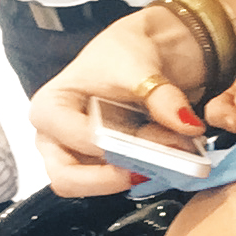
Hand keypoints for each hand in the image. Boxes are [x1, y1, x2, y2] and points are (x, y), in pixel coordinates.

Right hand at [30, 7, 206, 195]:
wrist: (148, 49)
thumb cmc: (125, 51)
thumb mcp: (140, 66)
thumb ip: (162, 97)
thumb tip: (184, 123)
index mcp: (51, 108)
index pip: (72, 140)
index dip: (108, 146)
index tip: (142, 142)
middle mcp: (56, 137)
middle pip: (68, 179)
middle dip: (111, 176)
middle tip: (145, 168)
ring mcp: (78, 155)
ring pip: (95, 186)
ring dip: (133, 174)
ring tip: (167, 153)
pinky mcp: (102, 166)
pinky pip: (118, 182)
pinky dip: (145, 172)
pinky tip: (168, 154)